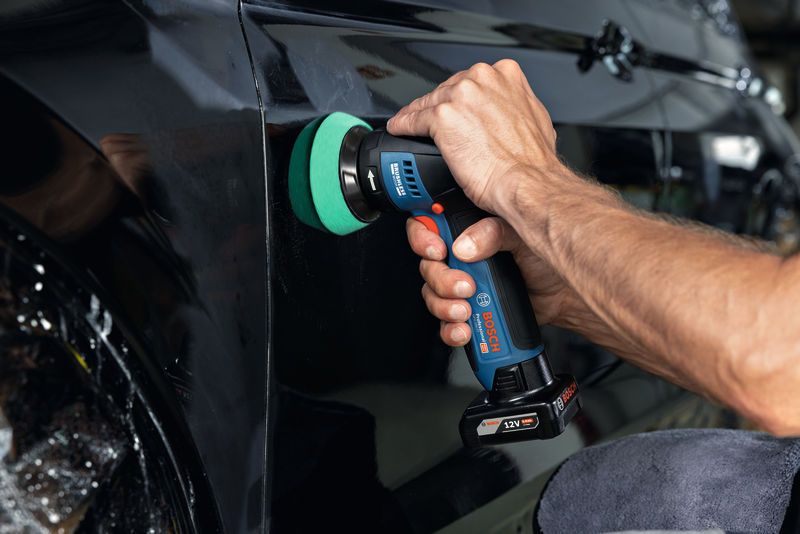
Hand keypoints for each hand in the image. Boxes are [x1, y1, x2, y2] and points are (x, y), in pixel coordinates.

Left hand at [387, 60, 559, 214]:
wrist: (527, 182)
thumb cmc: (533, 161)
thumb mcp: (536, 120)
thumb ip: (516, 107)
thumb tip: (508, 113)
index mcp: (506, 74)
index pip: (471, 82)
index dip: (459, 98)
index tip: (455, 108)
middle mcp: (482, 79)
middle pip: (448, 89)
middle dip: (440, 106)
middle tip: (433, 124)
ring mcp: (461, 95)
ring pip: (429, 102)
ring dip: (417, 114)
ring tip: (409, 126)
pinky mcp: (443, 116)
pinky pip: (414, 119)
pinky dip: (404, 125)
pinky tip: (400, 130)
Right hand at [406, 216, 572, 346]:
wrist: (569, 296)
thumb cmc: (552, 257)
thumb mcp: (521, 232)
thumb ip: (492, 231)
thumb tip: (465, 246)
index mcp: (471, 226)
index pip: (429, 224)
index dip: (424, 237)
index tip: (437, 250)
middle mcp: (464, 254)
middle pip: (428, 264)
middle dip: (440, 278)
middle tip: (465, 284)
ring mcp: (467, 283)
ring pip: (433, 294)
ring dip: (444, 305)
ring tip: (466, 309)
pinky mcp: (472, 308)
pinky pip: (447, 321)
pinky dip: (451, 328)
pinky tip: (465, 328)